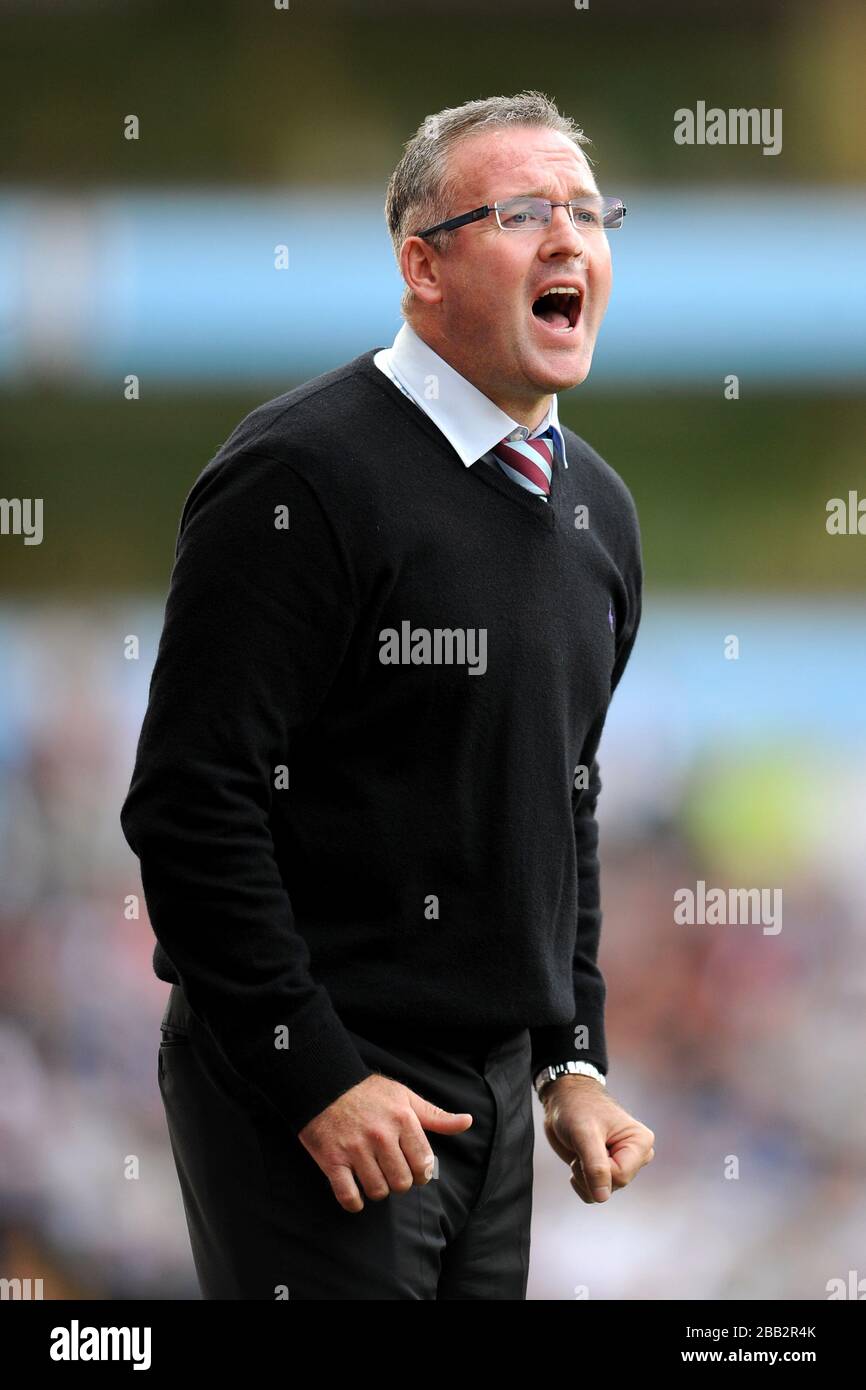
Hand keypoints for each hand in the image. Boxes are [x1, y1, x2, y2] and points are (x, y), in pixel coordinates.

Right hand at [298, 1073, 472, 1212]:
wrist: (325, 1084)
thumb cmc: (369, 1093)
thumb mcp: (405, 1097)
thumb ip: (435, 1115)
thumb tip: (467, 1122)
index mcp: (402, 1120)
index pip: (423, 1164)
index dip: (421, 1173)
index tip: (413, 1170)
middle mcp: (381, 1136)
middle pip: (402, 1183)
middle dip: (399, 1183)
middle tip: (391, 1172)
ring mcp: (356, 1149)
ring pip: (378, 1192)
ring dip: (378, 1190)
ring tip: (373, 1177)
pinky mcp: (333, 1160)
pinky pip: (348, 1196)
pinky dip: (354, 1203)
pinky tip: (356, 1195)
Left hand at [540, 1075, 654, 1202]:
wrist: (564, 1099)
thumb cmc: (577, 1107)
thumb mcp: (584, 1134)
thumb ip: (595, 1166)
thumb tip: (602, 1198)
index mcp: (640, 1142)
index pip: (620, 1176)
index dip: (596, 1168)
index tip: (585, 1147)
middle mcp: (637, 1156)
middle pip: (613, 1186)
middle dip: (589, 1173)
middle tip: (582, 1146)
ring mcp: (622, 1164)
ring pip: (603, 1193)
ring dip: (583, 1177)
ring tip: (581, 1150)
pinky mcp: (608, 1171)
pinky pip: (595, 1193)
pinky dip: (581, 1181)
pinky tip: (579, 1160)